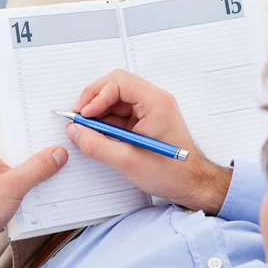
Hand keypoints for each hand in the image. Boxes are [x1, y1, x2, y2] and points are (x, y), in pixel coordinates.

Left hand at [0, 126, 67, 267]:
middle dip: (37, 148)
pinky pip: (14, 180)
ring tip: (57, 167)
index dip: (31, 123)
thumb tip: (58, 153)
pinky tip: (44, 188)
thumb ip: (39, 167)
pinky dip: (27, 183)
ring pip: (17, 164)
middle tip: (60, 146)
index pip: (11, 124)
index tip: (51, 123)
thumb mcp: (14, 184)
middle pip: (17, 145)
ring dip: (34, 168)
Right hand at [68, 70, 231, 214]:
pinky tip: (98, 135)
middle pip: (116, 86)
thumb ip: (96, 145)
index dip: (97, 96)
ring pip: (116, 100)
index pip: (119, 82)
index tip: (84, 115)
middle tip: (79, 118)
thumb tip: (74, 131)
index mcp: (155, 102)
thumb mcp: (127, 161)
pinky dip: (106, 121)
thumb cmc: (171, 173)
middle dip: (94, 100)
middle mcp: (154, 101)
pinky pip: (121, 113)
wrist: (192, 185)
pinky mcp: (147, 121)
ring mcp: (151, 110)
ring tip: (86, 130)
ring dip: (98, 112)